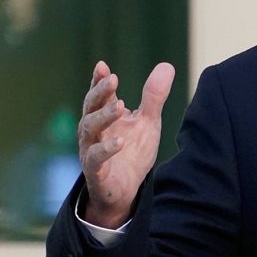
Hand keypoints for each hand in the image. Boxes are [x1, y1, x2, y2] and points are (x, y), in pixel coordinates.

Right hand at [78, 60, 174, 227]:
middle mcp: (93, 131)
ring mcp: (91, 150)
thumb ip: (153, 97)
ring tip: (120, 106)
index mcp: (105, 117)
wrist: (126, 190)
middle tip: (112, 79)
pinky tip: (120, 141)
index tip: (102, 66)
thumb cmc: (132, 152)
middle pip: (90, 108)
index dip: (99, 80)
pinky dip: (106, 149)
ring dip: (103, 116)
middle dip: (99, 93)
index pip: (99, 95)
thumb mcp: (147, 122)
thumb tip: (167, 66)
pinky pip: (96, 158)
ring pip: (89, 129)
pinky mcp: (96, 171)